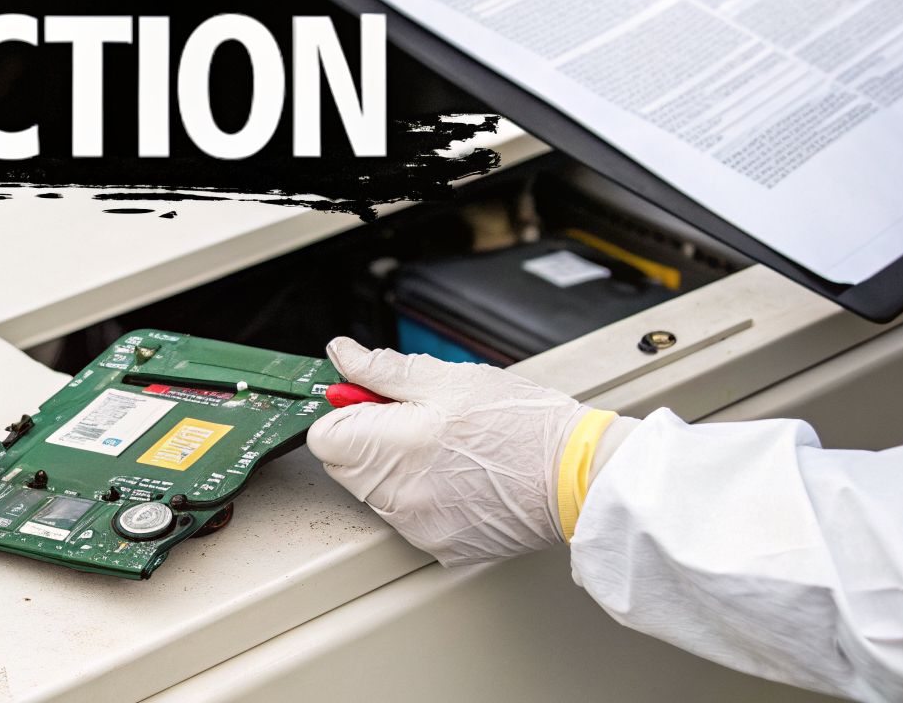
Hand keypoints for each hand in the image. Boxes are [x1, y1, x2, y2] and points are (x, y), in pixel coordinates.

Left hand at [307, 337, 591, 564]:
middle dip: (368, 440)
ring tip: (446, 448)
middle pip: (346, 467)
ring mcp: (419, 528)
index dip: (345, 413)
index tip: (370, 402)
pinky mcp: (440, 548)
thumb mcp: (449, 379)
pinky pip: (408, 518)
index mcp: (396, 447)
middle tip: (416, 419)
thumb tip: (343, 355)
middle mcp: (400, 497)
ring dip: (394, 469)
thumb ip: (384, 370)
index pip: (325, 439)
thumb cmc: (522, 423)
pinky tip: (458, 477)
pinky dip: (421, 497)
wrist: (577, 475)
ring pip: (375, 494)